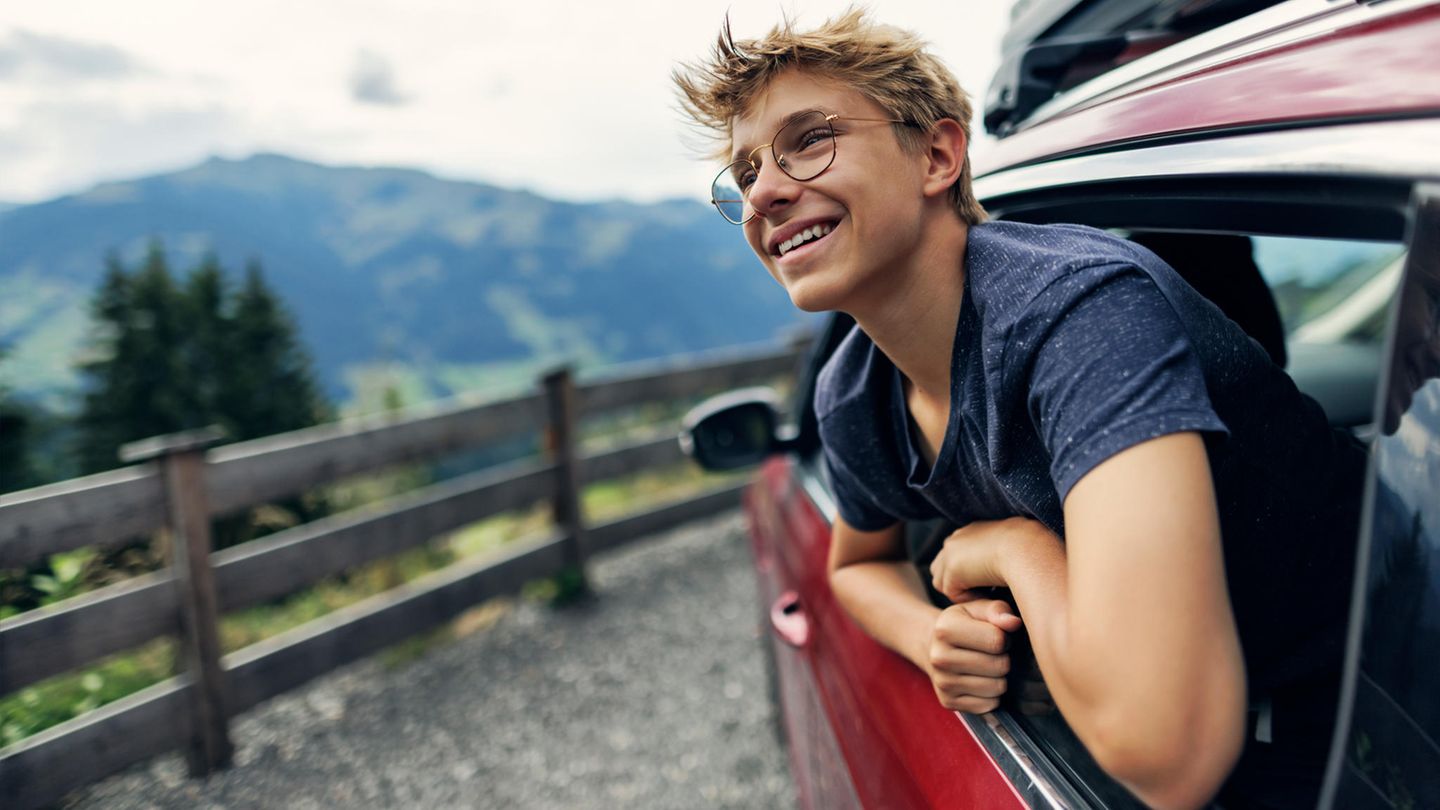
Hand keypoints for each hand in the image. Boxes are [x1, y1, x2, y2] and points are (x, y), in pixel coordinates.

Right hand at [924, 596, 1022, 713]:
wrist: (936, 648)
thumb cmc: (965, 625)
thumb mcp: (978, 609)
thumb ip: (997, 610)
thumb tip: (1014, 623)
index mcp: (945, 628)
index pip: (997, 640)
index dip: (1006, 638)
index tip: (997, 635)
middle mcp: (939, 657)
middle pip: (999, 666)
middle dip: (1004, 658)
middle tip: (994, 653)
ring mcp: (942, 683)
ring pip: (996, 688)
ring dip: (1000, 678)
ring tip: (989, 666)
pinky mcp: (949, 702)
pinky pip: (989, 705)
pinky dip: (992, 695)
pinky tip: (982, 681)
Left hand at [929, 517, 1052, 601]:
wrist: (1027, 547)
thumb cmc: (1030, 550)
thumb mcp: (1014, 552)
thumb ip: (1000, 559)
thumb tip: (1001, 575)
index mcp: (972, 531)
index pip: (956, 557)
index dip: (968, 575)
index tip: (991, 584)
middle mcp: (957, 538)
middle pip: (943, 570)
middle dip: (959, 583)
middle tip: (987, 591)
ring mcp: (951, 552)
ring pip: (946, 583)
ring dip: (965, 591)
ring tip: (991, 592)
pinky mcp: (950, 568)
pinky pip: (953, 594)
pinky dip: (970, 598)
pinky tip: (990, 592)